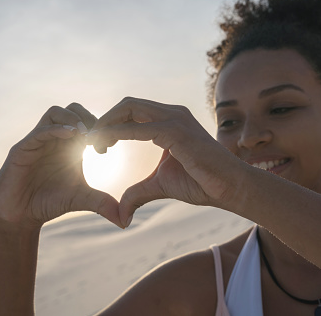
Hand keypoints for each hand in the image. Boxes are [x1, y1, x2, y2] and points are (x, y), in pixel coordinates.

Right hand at [0, 103, 122, 228]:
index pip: (86, 120)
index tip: (106, 149)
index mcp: (69, 144)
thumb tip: (126, 220)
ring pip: (54, 113)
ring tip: (85, 134)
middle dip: (88, 118)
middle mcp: (54, 138)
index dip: (100, 129)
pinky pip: (39, 131)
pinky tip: (71, 137)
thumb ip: (102, 203)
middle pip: (72, 110)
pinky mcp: (22, 149)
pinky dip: (55, 130)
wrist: (21, 216)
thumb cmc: (50, 202)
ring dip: (72, 119)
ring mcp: (37, 141)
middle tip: (97, 138)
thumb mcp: (81, 199)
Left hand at [87, 97, 245, 226]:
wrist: (229, 187)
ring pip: (129, 108)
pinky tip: (103, 145)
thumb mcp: (160, 185)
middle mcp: (171, 113)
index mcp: (168, 121)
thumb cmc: (201, 183)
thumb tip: (121, 215)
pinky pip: (138, 128)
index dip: (110, 124)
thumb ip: (138, 192)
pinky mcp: (176, 131)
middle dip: (104, 120)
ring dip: (106, 124)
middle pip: (127, 105)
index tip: (96, 144)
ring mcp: (175, 119)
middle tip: (91, 143)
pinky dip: (116, 133)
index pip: (132, 111)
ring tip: (93, 144)